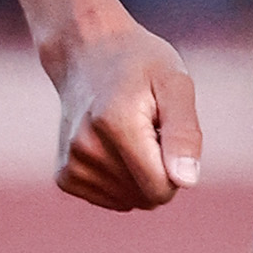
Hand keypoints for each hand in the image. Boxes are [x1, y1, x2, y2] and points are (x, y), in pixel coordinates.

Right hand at [49, 17, 202, 209]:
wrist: (87, 52)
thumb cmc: (140, 65)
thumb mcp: (175, 84)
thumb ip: (184, 133)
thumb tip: (186, 181)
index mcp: (116, 124)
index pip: (161, 188)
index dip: (176, 167)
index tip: (166, 131)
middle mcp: (86, 148)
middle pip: (147, 198)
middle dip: (159, 170)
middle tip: (148, 128)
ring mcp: (71, 164)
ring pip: (130, 201)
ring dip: (139, 174)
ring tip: (129, 133)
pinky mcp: (65, 176)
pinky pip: (112, 199)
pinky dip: (120, 179)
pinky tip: (112, 145)